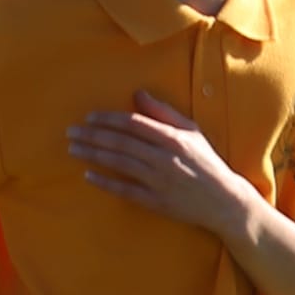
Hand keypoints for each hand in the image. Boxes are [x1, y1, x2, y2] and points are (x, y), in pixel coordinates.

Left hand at [68, 92, 249, 234]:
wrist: (223, 201)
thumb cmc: (206, 162)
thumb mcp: (191, 131)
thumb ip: (163, 112)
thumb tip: (137, 93)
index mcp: (173, 138)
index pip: (133, 123)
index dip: (109, 119)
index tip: (89, 117)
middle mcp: (164, 158)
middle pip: (121, 142)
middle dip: (92, 136)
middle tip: (71, 132)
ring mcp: (160, 181)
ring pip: (119, 164)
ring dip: (93, 155)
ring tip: (73, 149)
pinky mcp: (157, 202)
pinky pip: (126, 191)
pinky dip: (106, 182)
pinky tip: (88, 176)